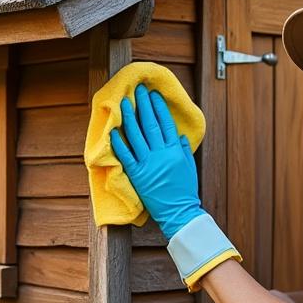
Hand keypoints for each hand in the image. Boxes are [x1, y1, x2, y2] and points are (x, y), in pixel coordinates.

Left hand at [109, 84, 203, 238]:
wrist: (178, 212)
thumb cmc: (185, 190)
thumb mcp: (189, 166)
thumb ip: (182, 149)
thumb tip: (178, 134)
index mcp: (175, 151)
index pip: (166, 123)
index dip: (159, 107)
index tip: (154, 95)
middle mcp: (161, 154)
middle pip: (151, 124)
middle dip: (144, 105)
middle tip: (139, 90)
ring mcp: (148, 164)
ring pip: (137, 136)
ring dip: (130, 117)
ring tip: (125, 103)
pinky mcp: (137, 174)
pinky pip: (126, 155)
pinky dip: (119, 142)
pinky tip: (114, 130)